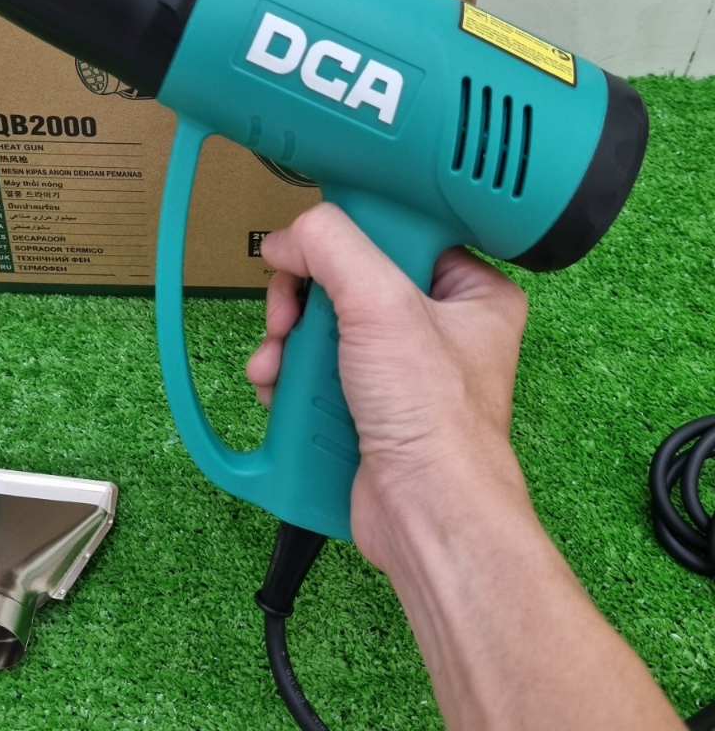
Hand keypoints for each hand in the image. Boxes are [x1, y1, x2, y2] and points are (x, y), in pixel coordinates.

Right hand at [246, 202, 527, 568]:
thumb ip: (332, 247)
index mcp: (468, 289)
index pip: (394, 231)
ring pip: (323, 323)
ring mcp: (399, 366)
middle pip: (347, 277)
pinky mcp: (366, 400)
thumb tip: (287, 239)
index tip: (311, 250)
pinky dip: (289, 375)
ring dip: (288, 341)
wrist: (424, 516)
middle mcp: (437, 324)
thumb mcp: (381, 306)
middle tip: (289, 315)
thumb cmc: (436, 422)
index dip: (346, 237)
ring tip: (277, 363)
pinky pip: (315, 366)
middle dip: (303, 299)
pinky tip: (278, 387)